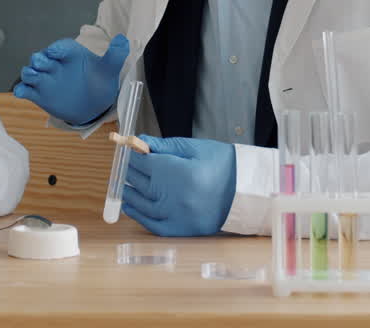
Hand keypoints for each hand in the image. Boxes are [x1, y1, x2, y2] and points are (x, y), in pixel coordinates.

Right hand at [13, 34, 129, 124]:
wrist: (94, 105)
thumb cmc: (99, 82)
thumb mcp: (109, 69)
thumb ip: (115, 55)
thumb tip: (123, 39)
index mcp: (70, 54)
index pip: (60, 47)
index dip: (56, 48)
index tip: (55, 52)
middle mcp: (55, 64)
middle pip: (41, 57)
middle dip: (39, 59)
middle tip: (42, 63)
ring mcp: (46, 79)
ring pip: (30, 72)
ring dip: (29, 73)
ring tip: (32, 76)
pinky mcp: (39, 94)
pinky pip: (26, 90)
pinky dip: (21, 90)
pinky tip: (21, 92)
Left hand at [121, 135, 235, 236]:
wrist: (245, 190)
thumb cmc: (222, 164)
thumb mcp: (194, 147)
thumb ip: (165, 145)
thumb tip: (139, 141)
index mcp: (178, 171)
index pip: (143, 163)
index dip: (132, 156)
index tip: (128, 152)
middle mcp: (174, 195)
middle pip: (140, 182)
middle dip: (129, 172)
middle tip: (125, 167)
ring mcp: (177, 214)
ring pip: (141, 204)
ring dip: (129, 193)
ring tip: (124, 185)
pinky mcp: (182, 229)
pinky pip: (153, 225)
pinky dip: (139, 216)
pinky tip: (130, 207)